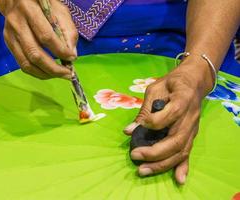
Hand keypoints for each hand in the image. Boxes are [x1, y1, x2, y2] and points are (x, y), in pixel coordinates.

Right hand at [0, 0, 77, 78]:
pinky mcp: (8, 43)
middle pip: (35, 54)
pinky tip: (48, 72)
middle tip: (68, 74)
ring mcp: (10, 35)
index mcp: (30, 10)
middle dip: (54, 68)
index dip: (60, 51)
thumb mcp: (59, 10)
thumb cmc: (42, 3)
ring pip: (26, 63)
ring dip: (46, 74)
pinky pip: (22, 64)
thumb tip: (72, 54)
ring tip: (60, 75)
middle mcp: (17, 24)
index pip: (46, 36)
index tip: (73, 58)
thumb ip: (68, 30)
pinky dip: (37, 72)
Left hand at [124, 57, 213, 183]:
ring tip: (144, 170)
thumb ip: (144, 110)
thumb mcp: (155, 88)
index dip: (155, 121)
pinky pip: (188, 153)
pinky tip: (178, 179)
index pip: (172, 113)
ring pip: (180, 150)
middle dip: (154, 152)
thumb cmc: (172, 83)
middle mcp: (190, 117)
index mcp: (183, 99)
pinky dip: (182, 167)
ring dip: (162, 163)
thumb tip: (129, 131)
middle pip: (176, 139)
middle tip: (135, 155)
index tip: (140, 126)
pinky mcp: (191, 136)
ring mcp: (192, 129)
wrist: (193, 83)